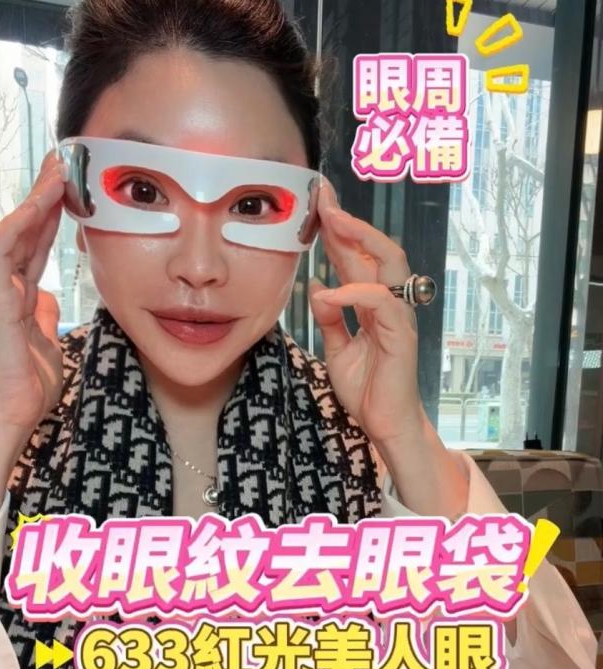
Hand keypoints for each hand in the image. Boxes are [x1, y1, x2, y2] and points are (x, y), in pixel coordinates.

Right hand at [0, 150, 67, 442]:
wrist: (10, 413)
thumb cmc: (26, 384)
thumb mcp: (45, 342)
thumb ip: (43, 316)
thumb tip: (46, 296)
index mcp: (17, 294)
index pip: (35, 244)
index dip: (52, 215)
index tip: (71, 188)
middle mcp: (3, 285)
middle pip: (25, 230)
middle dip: (45, 194)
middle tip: (65, 160)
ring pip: (13, 230)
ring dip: (35, 199)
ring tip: (58, 169)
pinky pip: (2, 250)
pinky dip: (21, 223)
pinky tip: (41, 202)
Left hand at [309, 181, 424, 445]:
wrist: (385, 424)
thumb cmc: (368, 388)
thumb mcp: (337, 349)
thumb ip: (330, 318)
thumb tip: (318, 285)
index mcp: (371, 303)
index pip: (356, 257)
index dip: (337, 230)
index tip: (316, 204)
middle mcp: (388, 303)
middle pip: (375, 249)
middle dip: (349, 219)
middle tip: (324, 196)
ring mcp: (397, 316)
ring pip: (388, 263)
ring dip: (360, 239)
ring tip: (333, 221)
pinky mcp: (400, 335)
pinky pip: (378, 303)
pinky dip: (352, 293)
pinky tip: (328, 292)